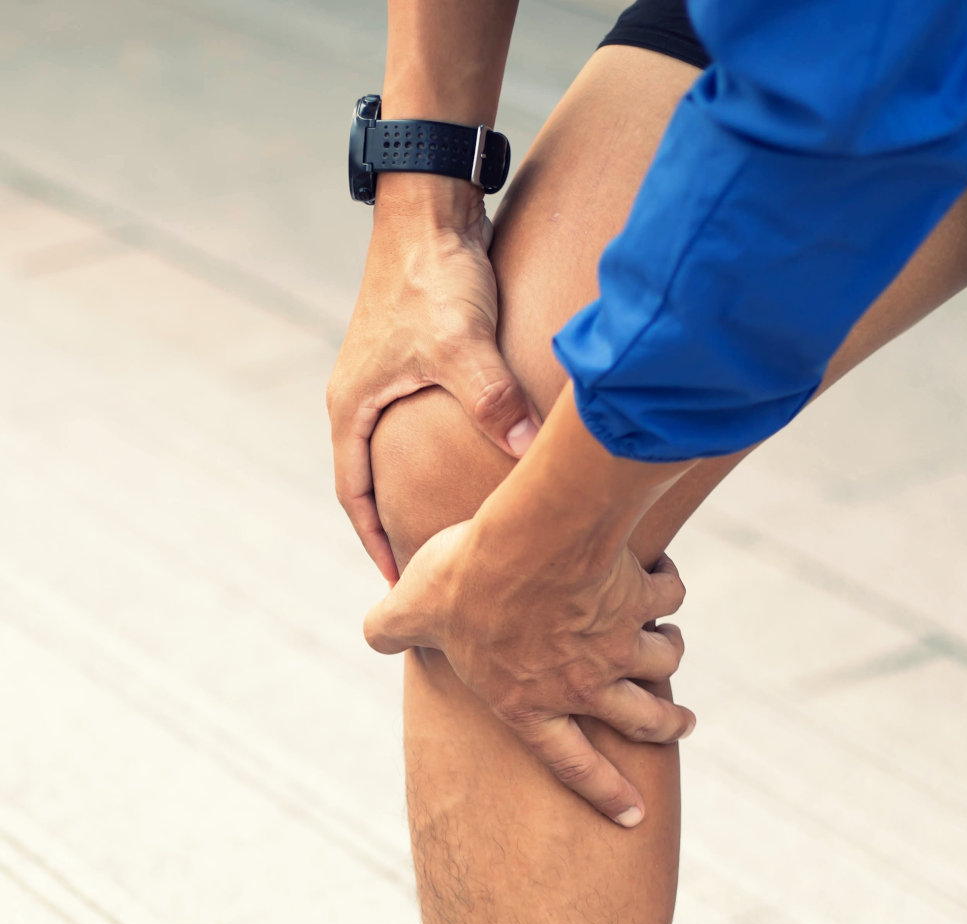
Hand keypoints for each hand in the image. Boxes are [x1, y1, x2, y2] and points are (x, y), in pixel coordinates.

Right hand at [327, 177, 540, 582]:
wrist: (431, 211)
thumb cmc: (434, 277)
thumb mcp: (461, 344)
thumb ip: (492, 400)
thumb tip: (528, 451)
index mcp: (354, 407)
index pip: (354, 496)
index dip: (376, 543)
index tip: (398, 586)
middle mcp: (363, 397)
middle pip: (371, 482)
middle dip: (397, 527)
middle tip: (430, 573)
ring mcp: (387, 377)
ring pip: (396, 453)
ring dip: (415, 492)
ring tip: (453, 532)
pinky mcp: (415, 358)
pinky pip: (419, 425)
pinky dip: (436, 456)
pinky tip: (475, 469)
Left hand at [362, 516, 695, 826]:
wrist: (533, 537)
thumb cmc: (468, 577)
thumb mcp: (412, 606)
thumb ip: (390, 627)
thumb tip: (374, 630)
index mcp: (530, 701)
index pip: (571, 763)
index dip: (605, 792)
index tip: (634, 815)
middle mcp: (584, 683)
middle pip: (642, 721)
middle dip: (668, 727)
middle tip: (682, 726)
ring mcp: (618, 642)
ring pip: (663, 663)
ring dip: (670, 656)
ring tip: (670, 647)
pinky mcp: (640, 598)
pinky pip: (666, 599)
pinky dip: (667, 589)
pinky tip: (659, 579)